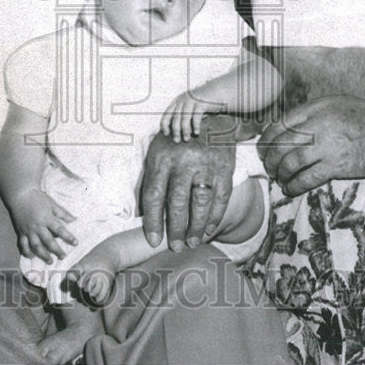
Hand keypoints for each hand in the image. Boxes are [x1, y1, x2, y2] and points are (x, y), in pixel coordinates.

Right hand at [9, 189, 77, 262]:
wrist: (20, 194)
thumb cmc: (38, 198)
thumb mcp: (52, 203)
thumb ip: (63, 213)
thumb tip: (74, 220)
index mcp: (47, 218)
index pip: (60, 230)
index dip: (68, 237)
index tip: (75, 243)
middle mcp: (38, 226)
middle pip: (48, 241)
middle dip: (56, 250)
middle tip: (63, 257)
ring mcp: (28, 230)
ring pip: (36, 246)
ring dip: (43, 255)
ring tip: (50, 261)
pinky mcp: (21, 232)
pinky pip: (23, 244)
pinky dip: (26, 252)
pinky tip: (31, 257)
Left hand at [141, 114, 236, 250]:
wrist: (207, 117)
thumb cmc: (176, 141)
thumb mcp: (157, 152)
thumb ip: (149, 179)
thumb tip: (140, 213)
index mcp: (162, 158)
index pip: (154, 196)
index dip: (153, 221)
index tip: (154, 240)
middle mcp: (183, 162)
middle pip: (177, 203)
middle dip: (176, 230)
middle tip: (176, 247)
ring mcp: (206, 165)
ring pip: (200, 203)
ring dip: (197, 227)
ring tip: (193, 242)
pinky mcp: (225, 167)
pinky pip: (221, 198)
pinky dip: (216, 216)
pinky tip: (210, 229)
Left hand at [160, 92, 225, 142]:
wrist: (217, 90)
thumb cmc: (203, 102)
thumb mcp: (190, 106)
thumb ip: (184, 116)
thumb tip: (178, 132)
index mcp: (177, 101)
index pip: (166, 114)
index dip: (164, 125)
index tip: (166, 134)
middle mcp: (183, 100)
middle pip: (175, 118)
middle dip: (175, 131)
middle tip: (176, 141)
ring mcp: (192, 101)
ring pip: (184, 118)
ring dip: (185, 130)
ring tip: (186, 139)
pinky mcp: (201, 103)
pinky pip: (196, 116)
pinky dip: (195, 126)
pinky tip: (196, 133)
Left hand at [257, 95, 364, 195]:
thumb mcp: (335, 104)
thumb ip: (311, 114)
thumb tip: (285, 129)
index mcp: (316, 108)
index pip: (280, 124)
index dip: (266, 139)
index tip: (263, 148)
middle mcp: (319, 124)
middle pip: (281, 144)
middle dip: (270, 158)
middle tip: (268, 167)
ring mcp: (328, 145)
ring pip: (291, 162)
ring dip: (281, 173)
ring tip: (279, 179)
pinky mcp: (337, 165)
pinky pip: (307, 178)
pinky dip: (295, 185)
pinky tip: (291, 189)